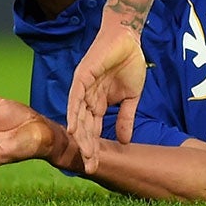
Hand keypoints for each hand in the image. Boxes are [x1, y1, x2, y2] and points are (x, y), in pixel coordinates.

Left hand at [67, 24, 146, 173]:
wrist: (129, 38)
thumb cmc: (130, 63)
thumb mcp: (132, 96)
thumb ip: (126, 118)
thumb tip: (125, 141)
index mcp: (98, 105)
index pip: (94, 131)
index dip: (94, 148)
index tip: (95, 167)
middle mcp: (86, 100)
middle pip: (84, 128)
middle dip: (87, 148)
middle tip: (89, 167)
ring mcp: (83, 89)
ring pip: (79, 117)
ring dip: (81, 136)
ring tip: (83, 154)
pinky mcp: (82, 77)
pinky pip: (76, 98)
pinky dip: (74, 113)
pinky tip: (74, 129)